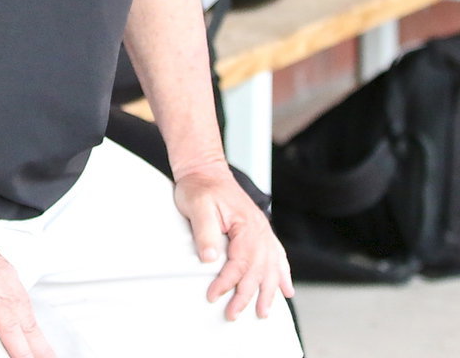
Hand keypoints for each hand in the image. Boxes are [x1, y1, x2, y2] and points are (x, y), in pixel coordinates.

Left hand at [174, 166, 293, 320]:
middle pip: (258, 270)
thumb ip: (205, 231)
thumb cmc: (199, 187)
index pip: (240, 263)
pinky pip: (277, 256)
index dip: (227, 282)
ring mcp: (262, 231)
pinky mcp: (260, 231)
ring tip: (263, 312)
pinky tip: (286, 289)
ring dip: (268, 292)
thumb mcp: (197, 205)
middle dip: (246, 296)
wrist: (205, 170)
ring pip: (271, 268)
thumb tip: (210, 258)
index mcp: (246, 225)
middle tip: (233, 314)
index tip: (213, 295)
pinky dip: (282, 275)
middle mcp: (260, 230)